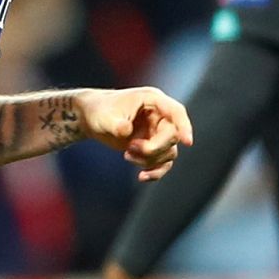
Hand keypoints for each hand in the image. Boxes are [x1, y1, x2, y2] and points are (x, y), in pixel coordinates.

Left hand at [77, 87, 192, 180]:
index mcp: (152, 100)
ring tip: (127, 155)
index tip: (187, 142)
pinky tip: (142, 177)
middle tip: (130, 149)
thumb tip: (126, 131)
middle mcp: (159, 115)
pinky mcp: (152, 146)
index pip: (176, 111)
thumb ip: (116, 125)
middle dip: (154, 148)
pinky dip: (155, 172)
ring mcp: (157, 131)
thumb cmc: (99, 110)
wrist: (91, 118)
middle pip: (172, 136)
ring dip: (149, 160)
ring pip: (168, 152)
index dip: (184, 126)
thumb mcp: (105, 117)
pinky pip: (163, 162)